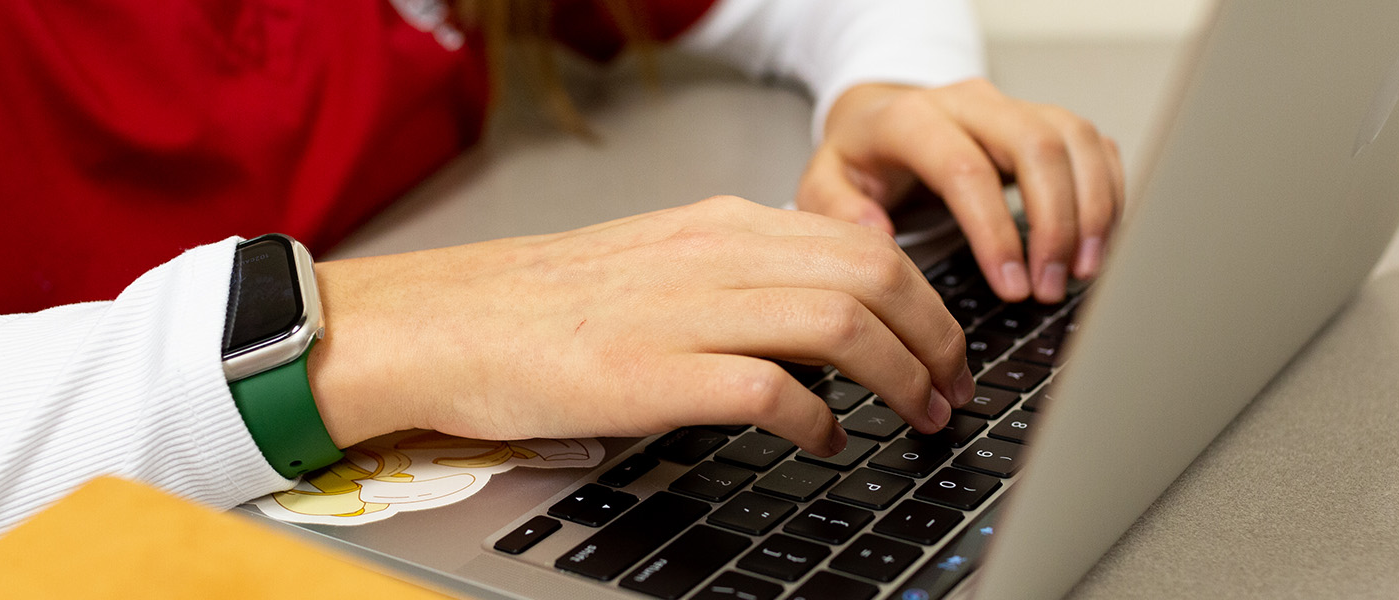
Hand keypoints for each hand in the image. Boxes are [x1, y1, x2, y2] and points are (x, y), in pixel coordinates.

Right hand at [303, 196, 973, 455]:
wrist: (445, 324)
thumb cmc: (544, 308)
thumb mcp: (659, 265)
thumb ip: (738, 277)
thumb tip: (819, 314)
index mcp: (720, 226)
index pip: (863, 243)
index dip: (927, 300)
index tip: (945, 345)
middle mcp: (714, 255)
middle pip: (873, 274)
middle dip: (936, 337)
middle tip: (953, 387)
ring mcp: (686, 310)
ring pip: (840, 321)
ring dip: (900, 374)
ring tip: (918, 415)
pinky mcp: (654, 371)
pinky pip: (772, 389)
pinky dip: (820, 420)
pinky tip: (828, 442)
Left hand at [798, 79, 1124, 303]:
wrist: (881, 121)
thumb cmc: (860, 160)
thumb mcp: (824, 183)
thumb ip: (837, 207)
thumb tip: (876, 232)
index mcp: (912, 118)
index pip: (966, 168)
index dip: (995, 231)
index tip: (1011, 286)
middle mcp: (970, 103)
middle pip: (1036, 145)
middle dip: (1055, 223)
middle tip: (1051, 287)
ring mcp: (1012, 108)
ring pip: (1073, 139)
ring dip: (1091, 209)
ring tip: (1083, 271)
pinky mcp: (1043, 121)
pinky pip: (1092, 145)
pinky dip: (1107, 192)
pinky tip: (1098, 240)